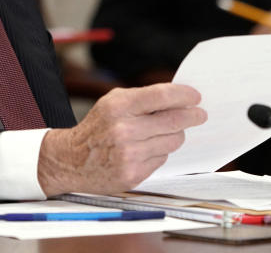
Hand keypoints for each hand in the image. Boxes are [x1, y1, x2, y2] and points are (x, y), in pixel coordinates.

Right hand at [37, 83, 206, 196]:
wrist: (70, 160)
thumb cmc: (96, 128)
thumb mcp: (112, 103)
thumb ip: (142, 99)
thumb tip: (179, 98)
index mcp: (118, 107)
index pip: (161, 96)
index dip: (183, 95)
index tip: (195, 96)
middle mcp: (124, 130)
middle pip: (174, 120)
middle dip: (192, 116)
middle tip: (200, 114)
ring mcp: (129, 154)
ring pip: (172, 141)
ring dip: (174, 135)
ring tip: (162, 133)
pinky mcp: (133, 174)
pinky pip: (162, 159)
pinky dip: (158, 153)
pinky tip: (145, 150)